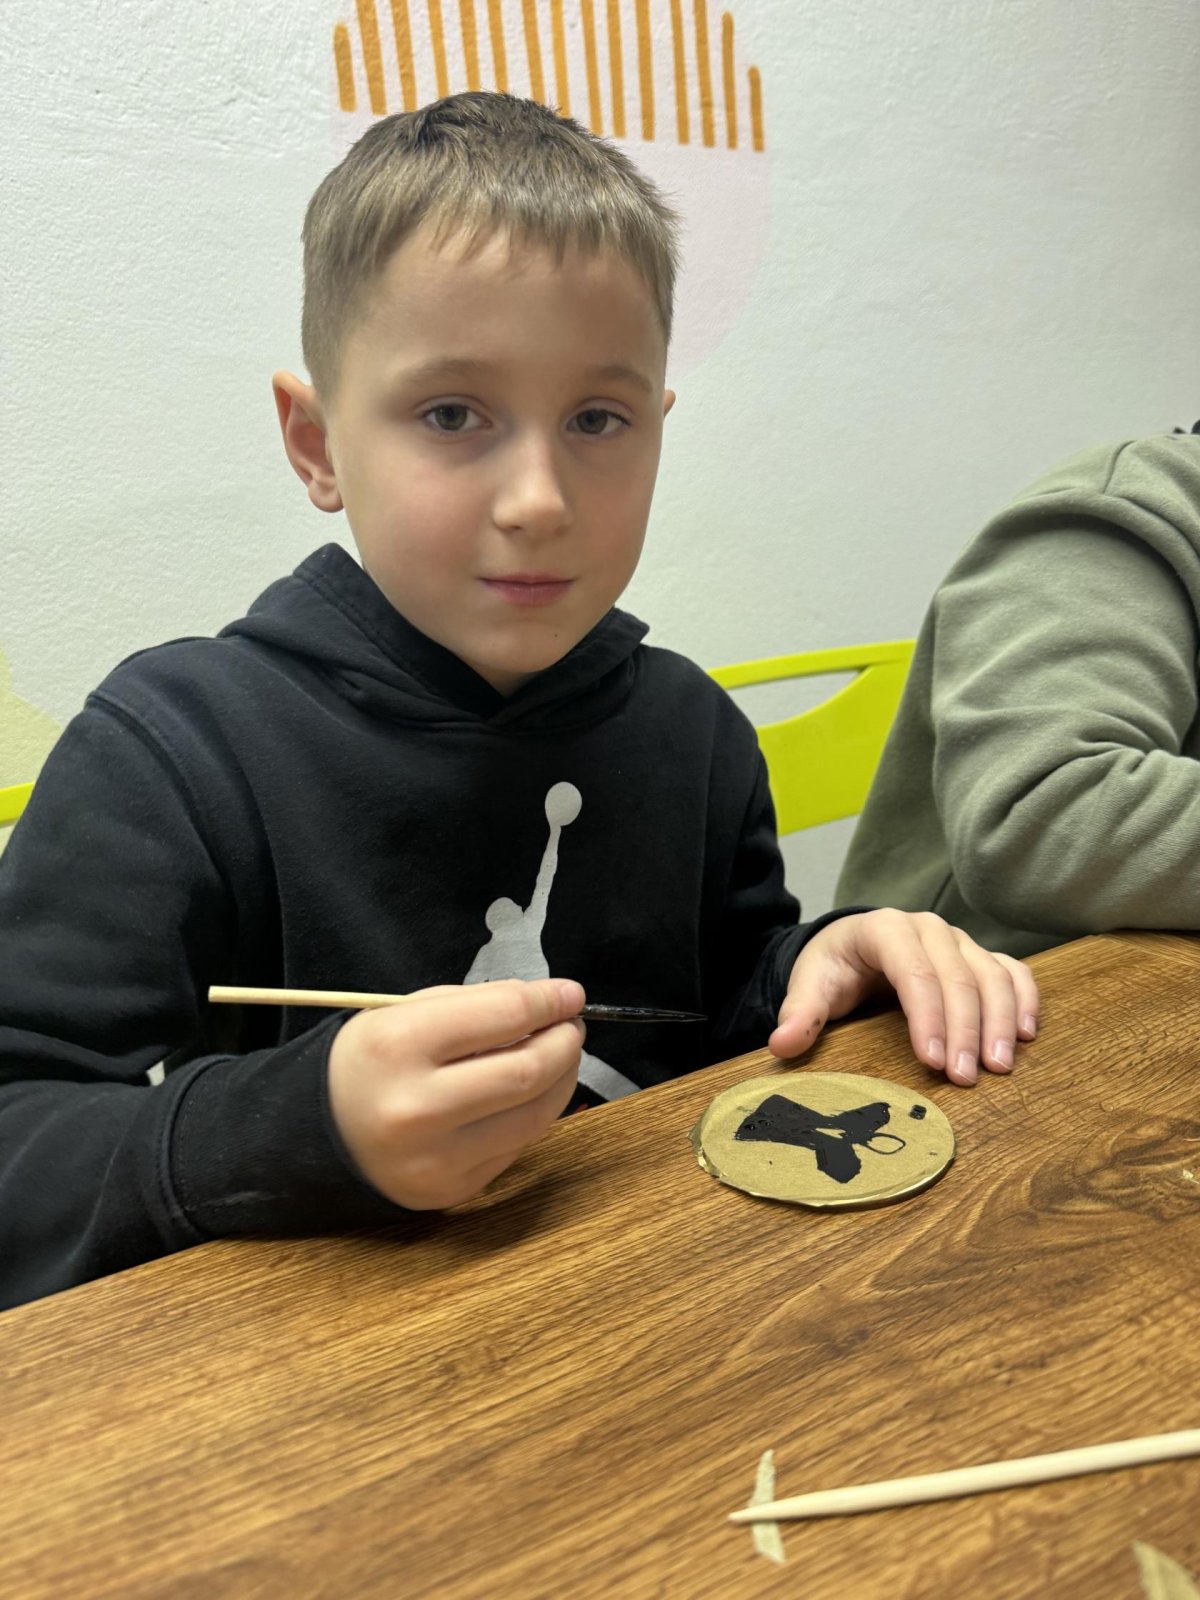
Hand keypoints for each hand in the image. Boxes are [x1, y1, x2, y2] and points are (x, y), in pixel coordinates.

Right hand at [327, 977, 584, 1207]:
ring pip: (534, 1116)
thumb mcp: (403, 1012)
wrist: (320, 1133)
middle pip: (528, 1070)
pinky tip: (527, 1094)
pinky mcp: (451, 1190)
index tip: (571, 995)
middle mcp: (417, 1107)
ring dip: (561, 1079)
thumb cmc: (369, 1061)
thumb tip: (547, 1006)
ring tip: (559, 1056)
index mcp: (398, 1045)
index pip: (504, 1015)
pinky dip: (532, 1114)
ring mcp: (436, 1157)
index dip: (549, 1002)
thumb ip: (476, 1004)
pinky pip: (516, 1147)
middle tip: (571, 1026)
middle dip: (565, 1042)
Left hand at [769, 910, 1039, 1084]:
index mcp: (884, 928)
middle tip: (966, 1078)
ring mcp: (959, 941)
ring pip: (992, 975)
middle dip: (965, 1029)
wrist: (851, 948)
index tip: (933, 1061)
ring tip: (999, 1067)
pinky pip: (1012, 972)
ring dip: (1001, 1021)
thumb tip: (782, 1044)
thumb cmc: (833, 968)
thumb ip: (800, 1013)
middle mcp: (929, 928)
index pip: (913, 970)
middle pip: (958, 977)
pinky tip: (1027, 1035)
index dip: (927, 1016)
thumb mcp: (810, 985)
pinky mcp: (978, 956)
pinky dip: (1024, 1000)